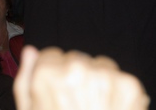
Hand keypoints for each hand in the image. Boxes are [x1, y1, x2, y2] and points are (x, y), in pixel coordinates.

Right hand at [13, 46, 148, 109]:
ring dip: (98, 83)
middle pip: (76, 59)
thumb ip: (26, 80)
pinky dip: (118, 94)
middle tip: (77, 107)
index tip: (57, 94)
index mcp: (47, 74)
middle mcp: (77, 69)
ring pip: (99, 66)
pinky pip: (120, 78)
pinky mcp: (129, 86)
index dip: (53, 76)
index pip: (51, 56)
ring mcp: (105, 77)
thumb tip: (31, 51)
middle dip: (76, 78)